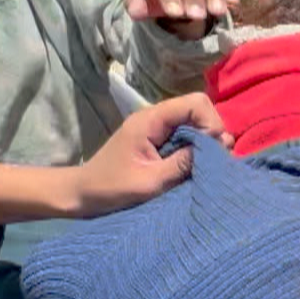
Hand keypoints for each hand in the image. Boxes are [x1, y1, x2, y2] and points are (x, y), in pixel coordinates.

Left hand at [67, 92, 231, 216]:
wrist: (80, 195)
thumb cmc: (110, 188)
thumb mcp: (150, 181)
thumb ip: (184, 164)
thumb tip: (218, 148)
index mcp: (151, 120)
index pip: (196, 103)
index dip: (211, 123)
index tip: (212, 150)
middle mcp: (156, 118)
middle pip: (199, 110)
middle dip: (213, 132)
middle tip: (214, 159)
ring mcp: (157, 129)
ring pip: (196, 123)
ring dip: (207, 142)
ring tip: (206, 165)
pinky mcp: (159, 141)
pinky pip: (187, 136)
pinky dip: (197, 149)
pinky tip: (195, 166)